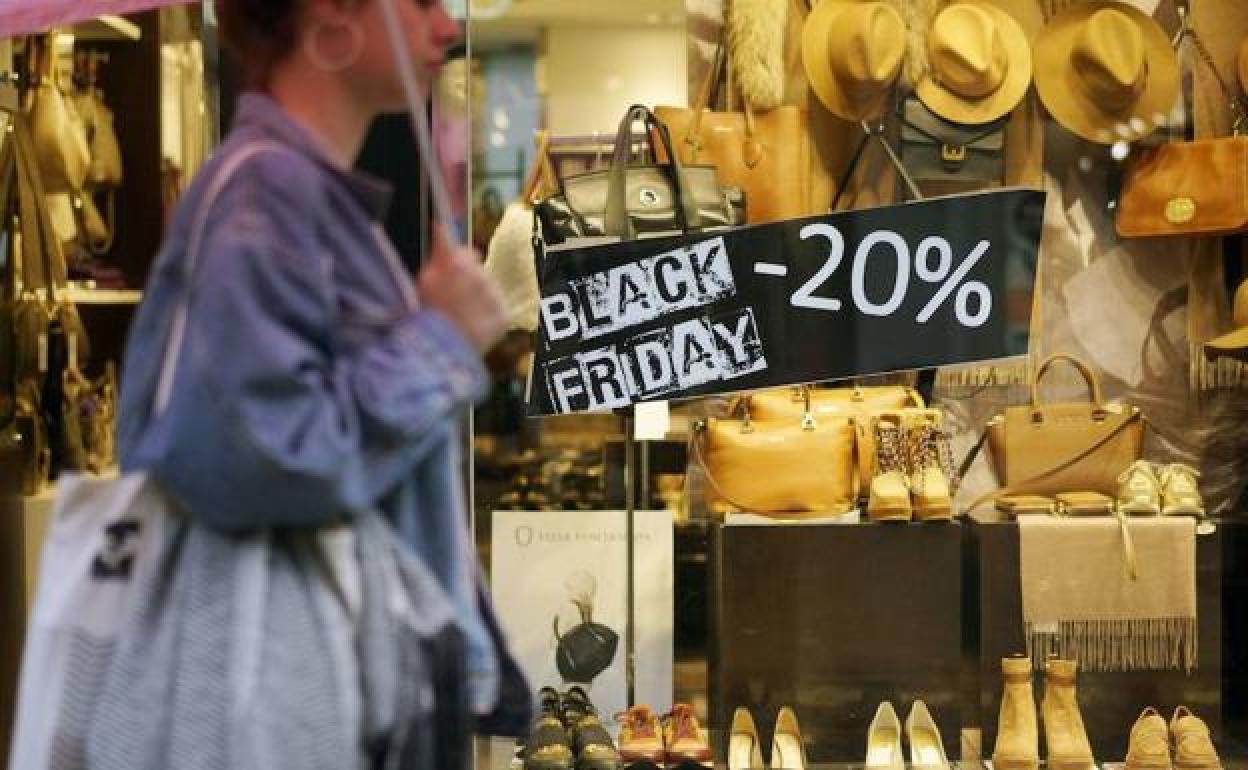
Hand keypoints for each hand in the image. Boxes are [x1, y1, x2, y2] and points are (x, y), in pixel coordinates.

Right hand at [418, 226, 507, 353]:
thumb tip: (441, 226)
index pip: (463, 252)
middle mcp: (479, 276)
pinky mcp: (503, 315)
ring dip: (479, 295)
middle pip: (476, 268)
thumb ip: (437, 252)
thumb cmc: (426, 316)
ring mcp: (493, 297)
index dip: (456, 259)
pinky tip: (474, 323)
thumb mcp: (424, 281)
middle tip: (453, 298)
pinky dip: (488, 313)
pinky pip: (497, 306)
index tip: (452, 265)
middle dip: (467, 277)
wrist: (438, 353)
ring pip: (488, 286)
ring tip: (463, 314)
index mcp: (456, 265)